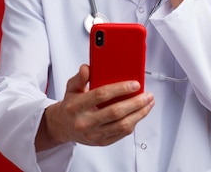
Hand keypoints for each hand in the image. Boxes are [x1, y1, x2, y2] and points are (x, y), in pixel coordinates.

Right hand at [36, 65, 153, 149]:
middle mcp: (85, 122)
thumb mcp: (71, 88)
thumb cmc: (70, 105)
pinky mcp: (101, 142)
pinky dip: (134, 123)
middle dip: (135, 103)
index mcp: (76, 107)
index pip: (101, 95)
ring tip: (148, 104)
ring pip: (122, 125)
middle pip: (115, 112)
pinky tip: (139, 113)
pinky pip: (121, 134)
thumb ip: (79, 78)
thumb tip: (86, 68)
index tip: (134, 84)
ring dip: (139, 114)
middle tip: (147, 95)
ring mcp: (94, 135)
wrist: (63, 127)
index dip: (120, 89)